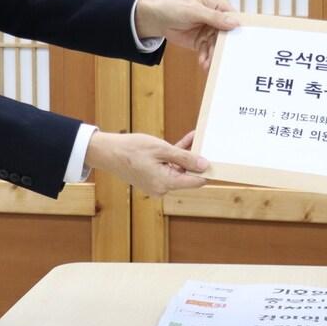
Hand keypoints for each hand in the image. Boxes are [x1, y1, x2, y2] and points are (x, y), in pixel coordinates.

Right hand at [85, 131, 208, 196]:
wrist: (107, 152)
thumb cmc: (132, 149)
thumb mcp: (162, 149)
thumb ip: (184, 158)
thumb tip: (204, 165)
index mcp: (165, 183)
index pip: (195, 181)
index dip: (207, 171)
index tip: (219, 162)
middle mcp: (162, 188)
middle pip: (187, 175)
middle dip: (196, 159)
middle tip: (207, 143)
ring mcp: (156, 184)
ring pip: (178, 169)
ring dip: (185, 155)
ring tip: (195, 138)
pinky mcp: (152, 177)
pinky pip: (168, 167)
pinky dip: (175, 157)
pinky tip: (185, 141)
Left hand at [134, 0, 238, 69]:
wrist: (155, 18)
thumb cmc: (174, 7)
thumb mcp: (194, 11)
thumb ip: (214, 17)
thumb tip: (234, 23)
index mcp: (218, 6)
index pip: (234, 18)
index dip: (239, 29)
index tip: (242, 42)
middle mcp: (216, 19)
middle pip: (227, 35)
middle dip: (225, 47)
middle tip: (225, 58)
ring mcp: (209, 31)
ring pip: (217, 45)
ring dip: (214, 55)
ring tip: (210, 64)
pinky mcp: (201, 42)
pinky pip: (207, 51)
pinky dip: (206, 58)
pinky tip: (203, 63)